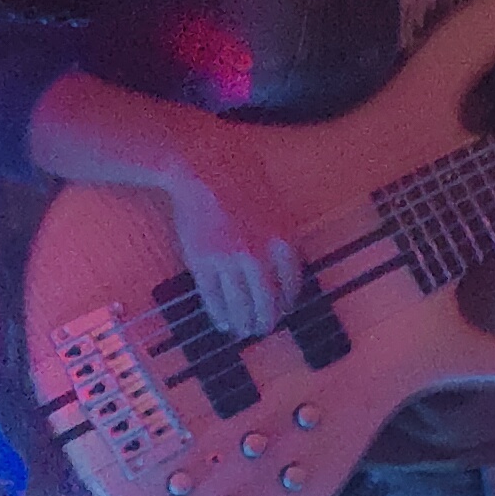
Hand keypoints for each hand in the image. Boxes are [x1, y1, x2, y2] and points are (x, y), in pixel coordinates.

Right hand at [163, 117, 303, 340]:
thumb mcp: (274, 206)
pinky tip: (221, 321)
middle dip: (266, 321)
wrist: (203, 165)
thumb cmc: (241, 178)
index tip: (284, 311)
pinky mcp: (204, 262)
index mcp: (283, 240)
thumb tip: (280, 269)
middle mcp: (259, 254)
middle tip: (262, 330)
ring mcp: (230, 261)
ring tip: (242, 330)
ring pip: (240, 304)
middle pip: (268, 302)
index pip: (291, 285)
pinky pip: (213, 297)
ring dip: (242, 323)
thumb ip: (279, 239)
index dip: (288, 304)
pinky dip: (219, 313)